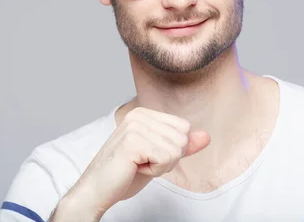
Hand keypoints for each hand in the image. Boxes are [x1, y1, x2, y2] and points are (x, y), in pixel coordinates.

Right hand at [56, 107, 210, 219]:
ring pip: (176, 149)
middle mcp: (139, 115)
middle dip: (168, 158)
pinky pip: (167, 158)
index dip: (172, 149)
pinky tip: (135, 169)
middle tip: (142, 163)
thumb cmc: (125, 175)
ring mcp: (135, 126)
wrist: (97, 191)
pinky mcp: (133, 141)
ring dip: (161, 166)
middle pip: (182, 137)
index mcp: (143, 113)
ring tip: (138, 166)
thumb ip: (182, 145)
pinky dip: (155, 171)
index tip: (149, 156)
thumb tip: (207, 136)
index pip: (183, 127)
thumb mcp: (159, 157)